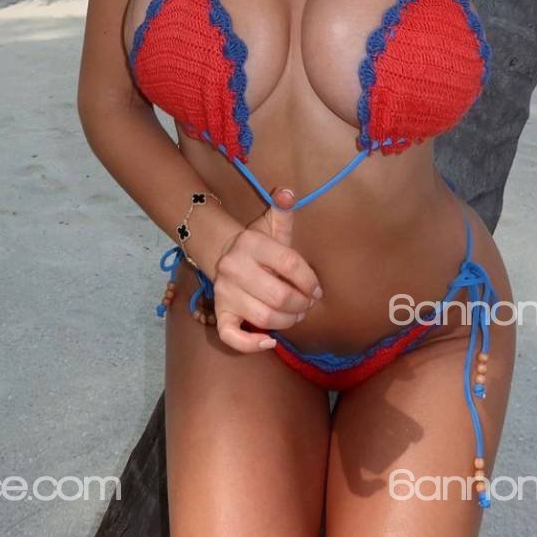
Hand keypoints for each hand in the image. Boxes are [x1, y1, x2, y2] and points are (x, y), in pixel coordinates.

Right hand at [211, 187, 323, 353]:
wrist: (223, 253)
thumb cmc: (258, 243)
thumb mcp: (271, 224)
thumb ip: (283, 209)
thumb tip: (288, 192)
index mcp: (251, 243)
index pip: (290, 264)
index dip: (309, 280)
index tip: (316, 289)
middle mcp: (234, 267)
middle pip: (279, 296)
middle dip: (301, 305)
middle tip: (307, 305)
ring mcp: (225, 292)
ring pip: (263, 318)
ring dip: (287, 323)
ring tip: (295, 316)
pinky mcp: (219, 311)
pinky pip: (231, 336)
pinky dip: (251, 345)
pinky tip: (269, 341)